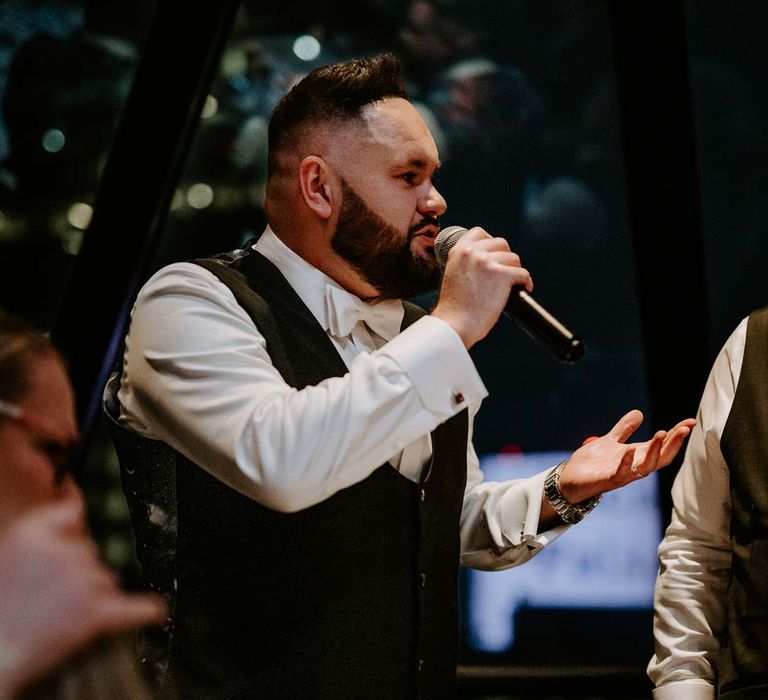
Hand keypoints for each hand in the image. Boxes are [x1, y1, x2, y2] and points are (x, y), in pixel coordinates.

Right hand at [0, 493, 165, 696]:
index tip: (78, 523)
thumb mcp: (10, 551)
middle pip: (90, 552)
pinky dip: (145, 611)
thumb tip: (70, 487)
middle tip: (44, 598)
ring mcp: (82, 579)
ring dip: (90, 596)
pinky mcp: (94, 613)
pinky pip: (133, 608)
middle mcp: (63, 550)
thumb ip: (44, 524)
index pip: (72, 514)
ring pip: (104, 580)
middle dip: (76, 572)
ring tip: (55, 616)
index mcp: (34, 532)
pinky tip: (155, 611)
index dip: (73, 527)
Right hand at [431, 226, 531, 347]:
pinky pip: (523, 273)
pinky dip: (525, 282)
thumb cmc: (454, 307)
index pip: (479, 233)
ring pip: (513, 258)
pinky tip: (523, 289)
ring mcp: (487, 262)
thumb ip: (467, 263)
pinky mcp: (502, 275)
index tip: (494, 253)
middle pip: (500, 243)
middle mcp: (472, 252)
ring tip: (512, 284)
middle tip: (505, 272)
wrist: (455, 324)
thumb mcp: (453, 274)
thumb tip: (489, 259)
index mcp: (458, 251)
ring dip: (515, 271)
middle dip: (505, 257)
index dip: (490, 242)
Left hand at [557, 409, 695, 503]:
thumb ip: (624, 429)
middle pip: (661, 457)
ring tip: (663, 433)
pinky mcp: (606, 480)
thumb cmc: (592, 463)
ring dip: (656, 451)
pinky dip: (626, 462)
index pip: (663, 446)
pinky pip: (620, 473)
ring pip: (646, 467)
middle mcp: (634, 467)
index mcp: (636, 457)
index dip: (677, 435)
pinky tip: (630, 451)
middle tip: (684, 428)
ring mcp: (622, 475)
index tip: (691, 422)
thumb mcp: (610, 441)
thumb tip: (639, 413)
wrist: (570, 479)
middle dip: (674, 443)